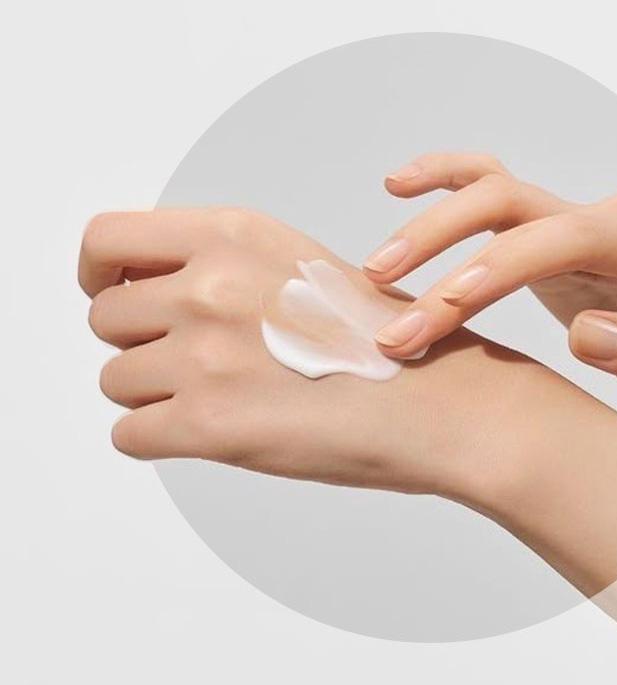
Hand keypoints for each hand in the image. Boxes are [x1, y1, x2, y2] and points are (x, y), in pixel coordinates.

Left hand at [79, 207, 542, 497]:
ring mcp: (206, 355)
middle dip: (140, 343)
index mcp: (233, 235)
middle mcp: (211, 286)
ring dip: (155, 394)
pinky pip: (129, 435)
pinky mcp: (209, 425)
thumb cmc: (386, 342)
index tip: (112, 296)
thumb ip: (219, 265)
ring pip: (116, 380)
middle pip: (105, 318)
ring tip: (222, 399)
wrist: (440, 403)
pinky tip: (216, 433)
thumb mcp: (298, 265)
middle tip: (196, 363)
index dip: (98, 274)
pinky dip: (161, 439)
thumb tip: (149, 291)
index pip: (106, 240)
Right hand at [363, 153, 616, 434]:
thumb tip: (586, 332)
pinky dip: (448, 182)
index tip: (446, 306)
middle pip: (517, 204)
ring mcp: (582, 223)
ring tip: (378, 263)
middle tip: (389, 304)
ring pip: (496, 192)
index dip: (502, 265)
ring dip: (431, 221)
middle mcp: (616, 223)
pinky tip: (402, 185)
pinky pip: (496, 194)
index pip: (568, 238)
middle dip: (444, 249)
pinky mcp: (554, 235)